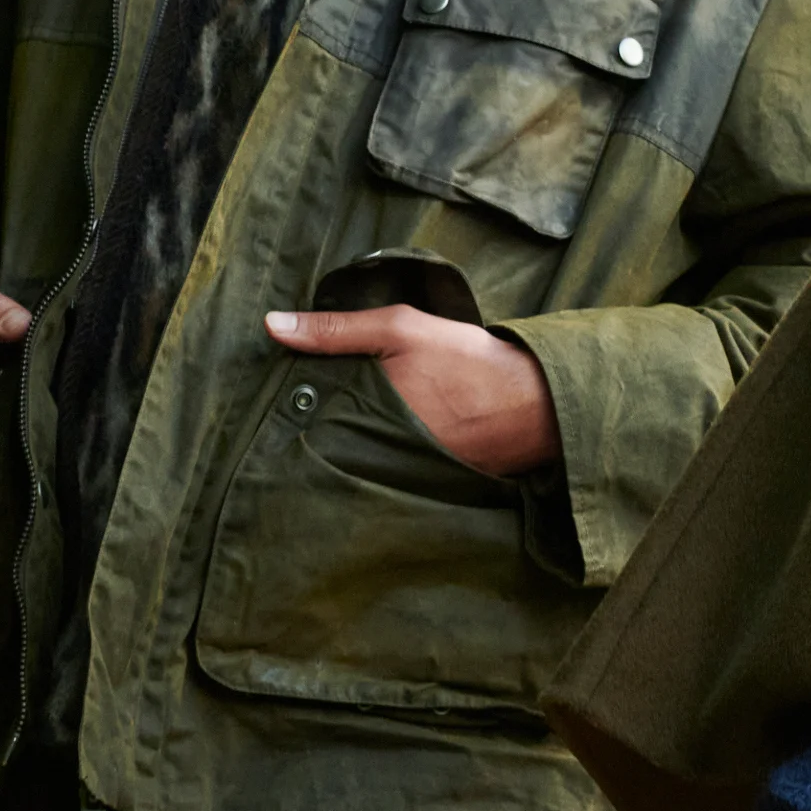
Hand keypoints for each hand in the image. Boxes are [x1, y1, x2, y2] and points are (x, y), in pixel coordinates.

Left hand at [265, 305, 560, 476]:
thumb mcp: (401, 330)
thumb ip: (336, 329)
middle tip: (295, 415)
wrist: (538, 406)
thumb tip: (271, 324)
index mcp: (364, 419)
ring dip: (344, 446)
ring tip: (334, 426)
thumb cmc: (469, 363)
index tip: (274, 398)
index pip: (306, 422)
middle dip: (315, 430)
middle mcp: (376, 457)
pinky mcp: (424, 485)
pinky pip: (386, 472)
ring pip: (355, 460)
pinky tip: (378, 441)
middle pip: (327, 445)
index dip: (291, 410)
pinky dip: (379, 457)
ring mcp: (400, 476)